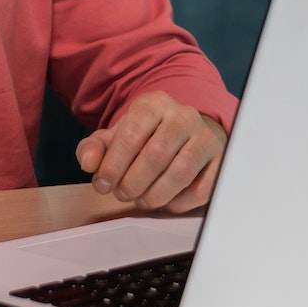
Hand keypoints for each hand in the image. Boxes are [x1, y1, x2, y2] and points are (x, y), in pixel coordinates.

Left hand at [75, 91, 226, 212]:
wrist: (186, 132)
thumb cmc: (146, 137)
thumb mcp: (117, 136)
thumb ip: (95, 148)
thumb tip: (88, 163)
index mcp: (155, 104)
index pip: (132, 134)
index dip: (113, 165)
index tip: (102, 185)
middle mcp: (184, 116)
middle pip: (156, 154)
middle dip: (133, 182)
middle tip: (122, 193)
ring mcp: (206, 137)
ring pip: (180, 172)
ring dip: (155, 194)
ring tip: (142, 199)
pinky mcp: (220, 161)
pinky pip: (201, 189)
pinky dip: (178, 203)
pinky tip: (165, 201)